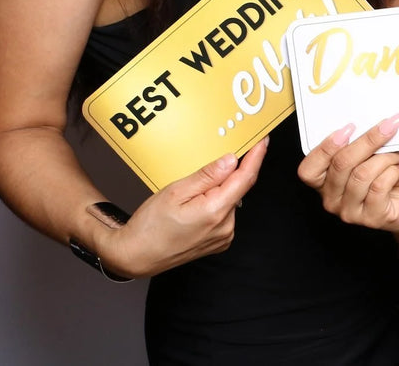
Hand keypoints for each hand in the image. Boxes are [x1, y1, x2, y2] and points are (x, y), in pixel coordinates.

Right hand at [107, 137, 267, 277]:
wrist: (136, 256)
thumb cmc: (150, 226)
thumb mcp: (175, 192)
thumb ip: (207, 175)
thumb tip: (231, 160)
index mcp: (215, 211)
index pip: (245, 178)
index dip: (256, 156)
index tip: (262, 141)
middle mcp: (225, 226)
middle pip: (238, 189)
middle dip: (228, 174)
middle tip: (210, 166)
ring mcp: (223, 236)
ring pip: (230, 201)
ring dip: (220, 191)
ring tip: (192, 195)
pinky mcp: (219, 241)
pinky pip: (225, 214)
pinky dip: (217, 204)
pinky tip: (196, 206)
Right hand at [297, 114, 398, 234]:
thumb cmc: (389, 181)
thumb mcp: (371, 160)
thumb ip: (363, 147)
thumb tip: (372, 125)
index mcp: (325, 184)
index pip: (309, 170)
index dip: (325, 148)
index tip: (349, 127)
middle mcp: (332, 200)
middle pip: (341, 164)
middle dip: (367, 140)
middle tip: (388, 126)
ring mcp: (350, 211)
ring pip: (362, 173)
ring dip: (386, 157)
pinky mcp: (372, 218)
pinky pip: (380, 186)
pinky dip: (394, 172)